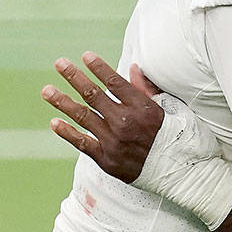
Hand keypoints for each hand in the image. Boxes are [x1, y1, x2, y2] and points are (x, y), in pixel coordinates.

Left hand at [42, 52, 231, 228]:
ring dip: (63, 102)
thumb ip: (148, 90)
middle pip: (94, 95)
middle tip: (60, 63)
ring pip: (83, 117)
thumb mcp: (172, 109)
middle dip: (75, 77)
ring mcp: (114, 141)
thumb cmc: (181, 139)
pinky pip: (83, 143)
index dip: (99, 68)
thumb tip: (132, 68)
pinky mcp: (107, 160)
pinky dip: (68, 133)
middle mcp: (125, 122)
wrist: (184, 175)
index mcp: (143, 108)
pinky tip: (54, 122)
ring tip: (47, 91)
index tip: (86, 56)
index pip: (115, 82)